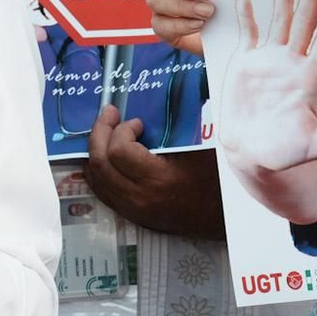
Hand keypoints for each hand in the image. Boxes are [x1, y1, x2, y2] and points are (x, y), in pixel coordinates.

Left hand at [85, 108, 224, 237]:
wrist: (220, 219)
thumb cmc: (215, 182)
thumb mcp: (202, 151)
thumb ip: (181, 127)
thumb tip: (172, 96)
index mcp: (158, 180)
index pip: (120, 151)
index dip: (122, 130)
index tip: (137, 122)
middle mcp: (139, 197)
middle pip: (101, 163)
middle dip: (100, 133)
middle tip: (110, 114)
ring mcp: (132, 209)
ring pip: (96, 179)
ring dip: (95, 150)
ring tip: (105, 131)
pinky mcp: (130, 215)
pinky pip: (102, 191)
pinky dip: (98, 170)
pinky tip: (104, 155)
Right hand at [216, 0, 316, 178]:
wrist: (251, 155)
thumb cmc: (286, 153)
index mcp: (311, 78)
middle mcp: (292, 63)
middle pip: (305, 26)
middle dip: (312, 1)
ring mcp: (269, 60)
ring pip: (279, 23)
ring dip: (283, 0)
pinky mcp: (246, 62)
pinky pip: (248, 34)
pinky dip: (247, 17)